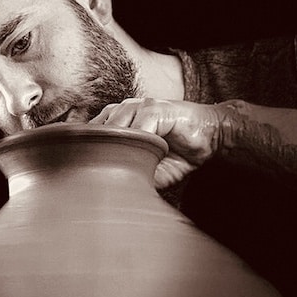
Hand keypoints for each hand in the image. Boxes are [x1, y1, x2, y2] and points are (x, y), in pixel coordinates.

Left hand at [89, 98, 223, 188]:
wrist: (212, 135)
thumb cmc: (181, 152)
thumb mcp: (152, 168)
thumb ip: (131, 173)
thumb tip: (109, 189)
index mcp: (120, 118)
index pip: (92, 131)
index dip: (88, 148)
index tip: (83, 167)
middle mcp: (126, 109)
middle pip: (99, 130)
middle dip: (97, 152)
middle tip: (98, 175)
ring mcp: (141, 106)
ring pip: (115, 127)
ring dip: (116, 148)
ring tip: (118, 169)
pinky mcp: (157, 109)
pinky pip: (139, 127)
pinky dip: (138, 143)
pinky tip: (141, 158)